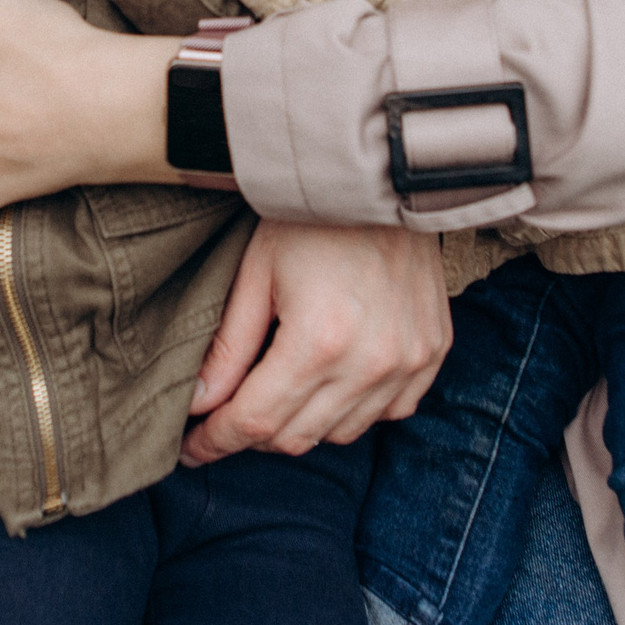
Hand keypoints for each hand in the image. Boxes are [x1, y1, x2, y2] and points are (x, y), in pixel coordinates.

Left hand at [181, 222, 449, 463]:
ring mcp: (409, 362)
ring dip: (301, 424)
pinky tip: (330, 381)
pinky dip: (353, 410)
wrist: (386, 176)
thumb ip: (229, 347)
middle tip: (223, 417)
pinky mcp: (433, 354)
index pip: (255, 422)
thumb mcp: (256, 272)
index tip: (190, 447)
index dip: (215, 442)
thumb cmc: (312, 216)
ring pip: (340, 433)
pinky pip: (387, 413)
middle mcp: (371, 362)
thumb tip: (199, 405)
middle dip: (251, 435)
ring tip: (275, 393)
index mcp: (319, 340)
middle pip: (296, 437)